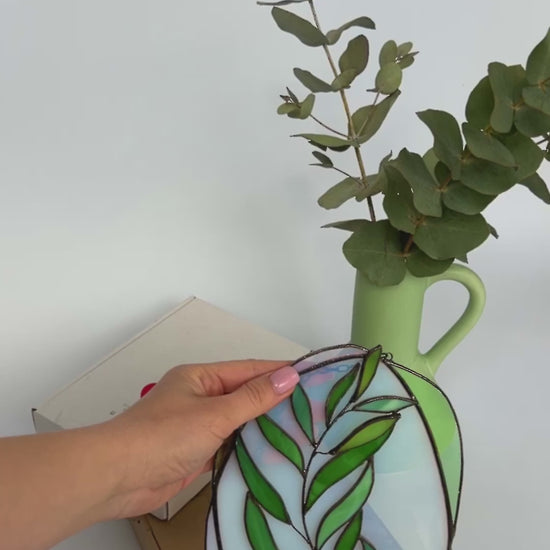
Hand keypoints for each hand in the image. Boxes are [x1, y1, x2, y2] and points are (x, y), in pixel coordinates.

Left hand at [103, 359, 299, 518]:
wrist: (118, 477)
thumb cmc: (160, 437)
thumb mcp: (214, 414)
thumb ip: (253, 398)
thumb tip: (288, 377)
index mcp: (201, 377)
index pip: (248, 370)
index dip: (278, 371)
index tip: (309, 374)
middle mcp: (199, 397)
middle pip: (244, 394)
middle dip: (274, 399)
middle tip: (310, 405)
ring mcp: (197, 425)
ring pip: (238, 420)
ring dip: (262, 425)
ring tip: (298, 428)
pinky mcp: (195, 451)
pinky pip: (228, 443)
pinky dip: (247, 446)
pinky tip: (269, 451)